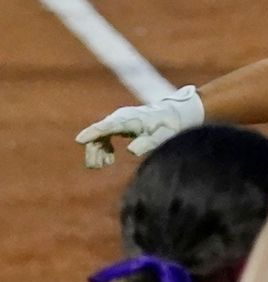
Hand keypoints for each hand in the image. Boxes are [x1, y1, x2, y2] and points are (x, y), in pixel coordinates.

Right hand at [75, 85, 204, 167]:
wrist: (173, 115)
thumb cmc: (168, 126)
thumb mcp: (162, 136)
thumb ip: (148, 143)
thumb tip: (130, 150)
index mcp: (130, 119)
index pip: (108, 126)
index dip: (93, 133)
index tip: (80, 140)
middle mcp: (121, 117)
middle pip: (100, 132)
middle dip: (94, 149)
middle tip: (96, 166)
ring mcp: (119, 120)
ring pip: (100, 135)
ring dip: (97, 150)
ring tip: (101, 165)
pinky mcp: (119, 125)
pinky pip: (104, 136)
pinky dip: (103, 148)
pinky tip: (108, 160)